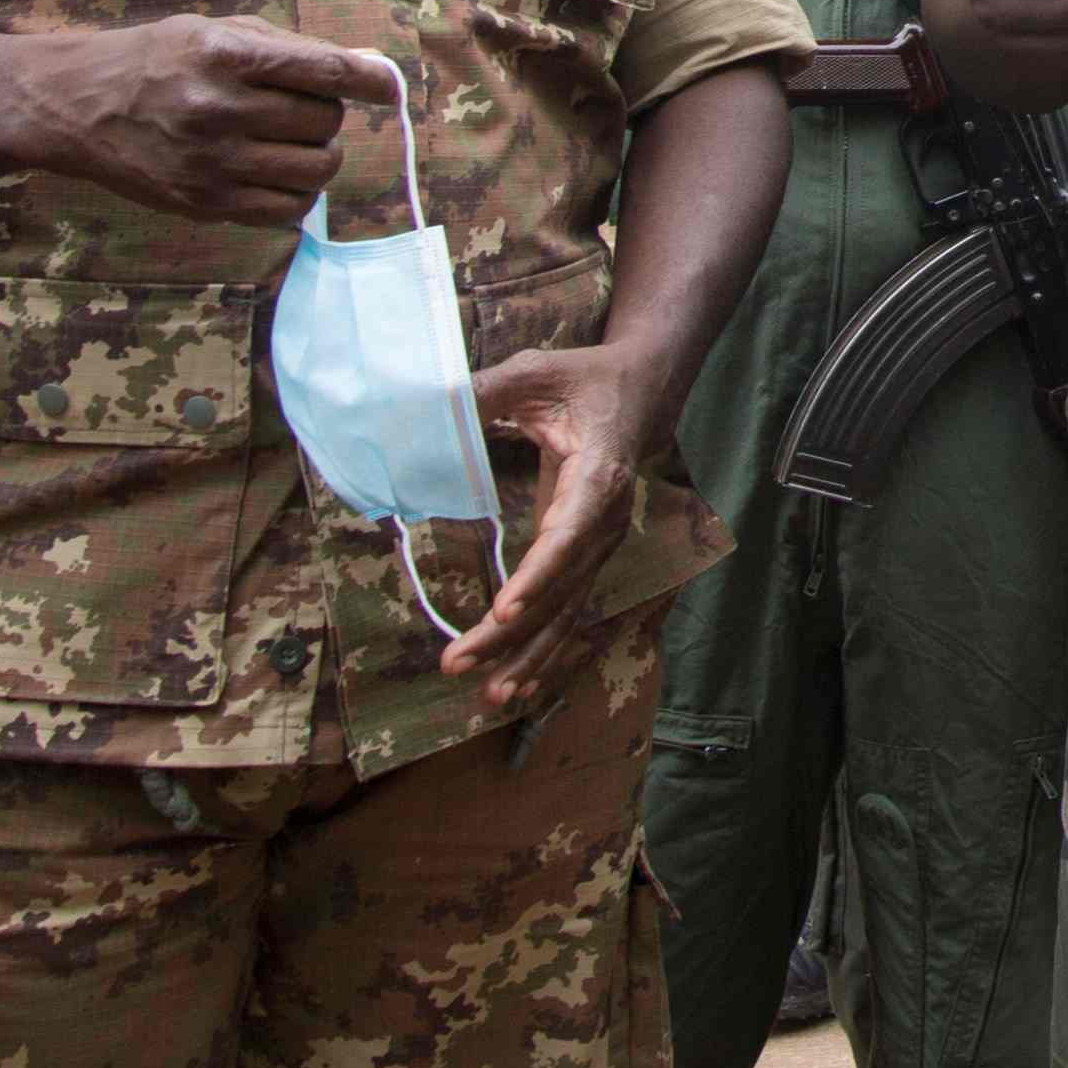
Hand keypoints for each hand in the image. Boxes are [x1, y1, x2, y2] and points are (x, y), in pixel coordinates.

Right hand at [9, 14, 385, 222]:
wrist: (78, 106)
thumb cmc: (157, 59)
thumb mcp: (216, 31)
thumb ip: (292, 49)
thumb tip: (367, 68)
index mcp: (226, 56)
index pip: (326, 72)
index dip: (370, 81)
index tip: (388, 87)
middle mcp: (220, 110)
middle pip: (325, 122)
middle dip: (327, 113)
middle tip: (299, 107)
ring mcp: (212, 163)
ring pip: (317, 169)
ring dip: (319, 154)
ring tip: (291, 141)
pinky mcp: (205, 205)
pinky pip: (288, 210)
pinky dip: (298, 193)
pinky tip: (277, 173)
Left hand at [442, 339, 674, 716]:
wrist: (643, 390)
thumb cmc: (585, 379)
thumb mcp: (533, 372)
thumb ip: (481, 393)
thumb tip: (425, 410)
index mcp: (597, 477)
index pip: (567, 535)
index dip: (538, 576)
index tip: (504, 611)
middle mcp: (606, 522)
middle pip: (562, 591)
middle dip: (513, 635)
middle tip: (459, 662)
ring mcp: (602, 544)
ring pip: (568, 612)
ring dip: (528, 656)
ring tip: (488, 694)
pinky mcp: (590, 556)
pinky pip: (570, 611)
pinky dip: (544, 651)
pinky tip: (515, 684)